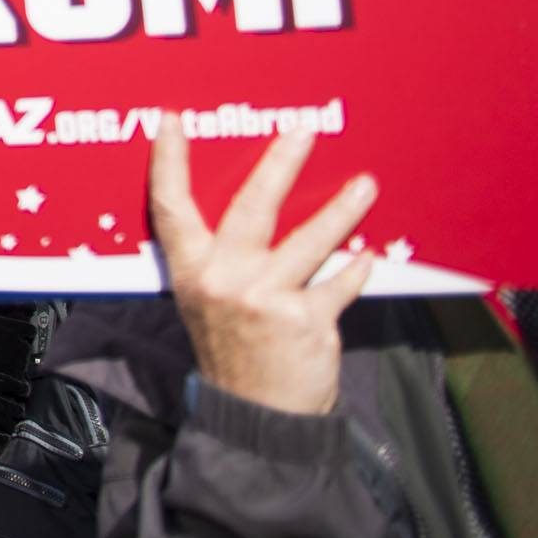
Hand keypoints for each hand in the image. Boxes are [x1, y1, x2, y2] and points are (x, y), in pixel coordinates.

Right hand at [149, 119, 376, 417]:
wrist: (256, 416)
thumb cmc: (231, 349)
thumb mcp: (203, 302)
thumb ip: (216, 260)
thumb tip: (243, 210)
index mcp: (191, 271)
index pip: (171, 207)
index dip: (168, 162)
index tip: (172, 121)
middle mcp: (224, 279)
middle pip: (253, 208)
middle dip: (280, 164)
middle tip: (302, 130)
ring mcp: (265, 299)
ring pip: (309, 240)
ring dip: (341, 210)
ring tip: (364, 184)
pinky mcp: (306, 320)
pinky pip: (338, 283)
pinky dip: (355, 270)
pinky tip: (369, 256)